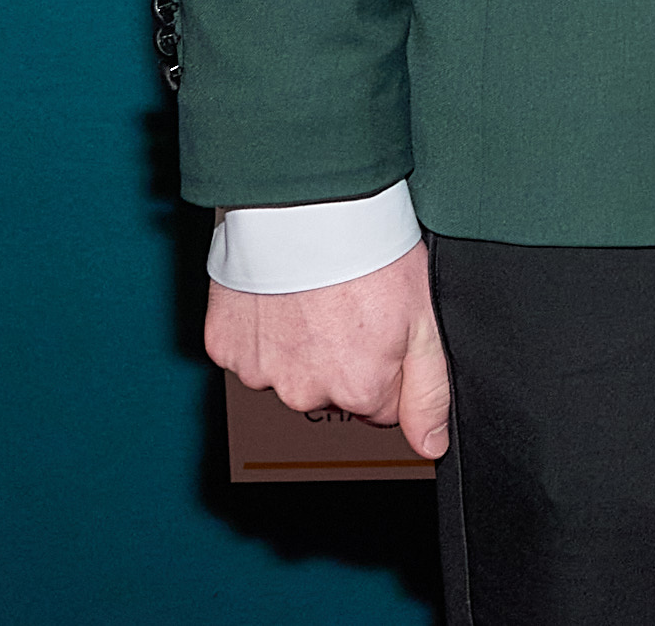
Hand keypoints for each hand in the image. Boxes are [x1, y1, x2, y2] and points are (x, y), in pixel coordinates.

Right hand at [203, 244, 451, 459]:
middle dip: (343, 357)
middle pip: (332, 390)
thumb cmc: (371, 253)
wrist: (307, 208)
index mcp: (357, 389)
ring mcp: (259, 371)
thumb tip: (430, 446)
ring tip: (315, 296)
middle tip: (350, 305)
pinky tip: (279, 297)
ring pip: (288, 371)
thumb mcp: (425, 320)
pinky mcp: (224, 346)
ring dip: (300, 344)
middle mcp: (305, 391)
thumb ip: (430, 390)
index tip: (384, 329)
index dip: (388, 365)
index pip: (380, 405)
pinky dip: (262, 329)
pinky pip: (248, 350)